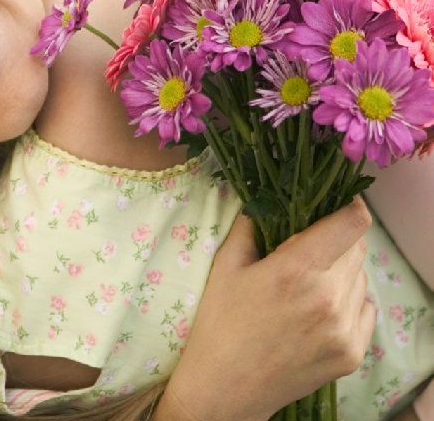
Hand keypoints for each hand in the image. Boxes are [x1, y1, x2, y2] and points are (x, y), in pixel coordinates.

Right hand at [154, 199, 374, 420]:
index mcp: (295, 270)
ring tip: (307, 285)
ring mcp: (344, 328)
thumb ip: (250, 225)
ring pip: (360, 278)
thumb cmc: (220, 323)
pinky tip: (317, 311)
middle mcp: (328, 297)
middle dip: (336, 240)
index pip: (351, 224)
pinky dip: (347, 302)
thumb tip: (266, 197)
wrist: (226, 387)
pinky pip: (364, 309)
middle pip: (357, 248)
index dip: (349, 205)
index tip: (338, 202)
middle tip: (309, 247)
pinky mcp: (352, 352)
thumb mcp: (226, 266)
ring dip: (341, 271)